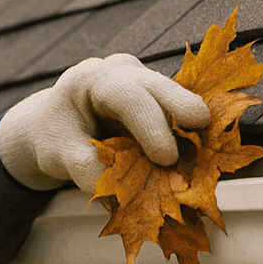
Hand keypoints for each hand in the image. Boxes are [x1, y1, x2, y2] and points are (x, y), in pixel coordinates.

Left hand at [0, 53, 209, 191]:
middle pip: (157, 84)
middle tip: (204, 127)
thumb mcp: (58, 155)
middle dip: (182, 105)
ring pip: (173, 97)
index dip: (149, 126)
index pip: (125, 96)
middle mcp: (122, 73)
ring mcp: (143, 81)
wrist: (57, 125)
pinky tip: (201, 152)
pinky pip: (178, 110)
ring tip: (205, 152)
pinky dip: (189, 131)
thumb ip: (84, 169)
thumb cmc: (57, 137)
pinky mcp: (158, 98)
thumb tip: (119, 191)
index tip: (167, 158)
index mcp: (91, 80)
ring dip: (190, 124)